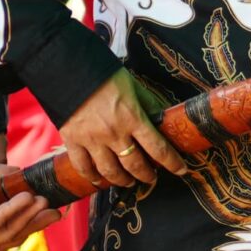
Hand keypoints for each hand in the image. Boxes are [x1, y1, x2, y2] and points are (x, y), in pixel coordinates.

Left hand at [0, 155, 55, 250]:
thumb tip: (21, 173)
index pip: (8, 229)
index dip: (31, 221)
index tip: (51, 208)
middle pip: (13, 236)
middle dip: (37, 224)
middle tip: (59, 213)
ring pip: (8, 231)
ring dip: (29, 217)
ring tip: (45, 200)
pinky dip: (13, 210)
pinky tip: (27, 197)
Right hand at [55, 70, 181, 189]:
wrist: (69, 68)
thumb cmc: (105, 75)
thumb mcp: (134, 87)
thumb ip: (149, 105)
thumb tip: (164, 118)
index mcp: (132, 117)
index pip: (158, 148)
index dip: (172, 163)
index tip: (181, 170)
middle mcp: (114, 133)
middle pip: (135, 165)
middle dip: (146, 175)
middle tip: (151, 178)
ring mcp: (92, 139)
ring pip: (110, 171)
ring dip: (123, 180)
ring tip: (128, 181)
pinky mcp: (72, 141)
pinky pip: (83, 167)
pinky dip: (93, 178)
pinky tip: (99, 182)